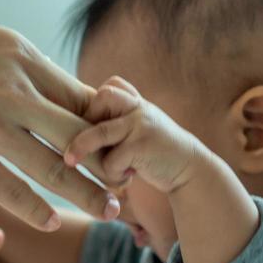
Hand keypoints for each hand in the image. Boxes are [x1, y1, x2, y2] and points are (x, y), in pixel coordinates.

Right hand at [0, 13, 122, 230]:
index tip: (123, 143)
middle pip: (83, 134)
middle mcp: (13, 90)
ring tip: (108, 212)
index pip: (82, 95)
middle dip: (112, 162)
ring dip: (87, 193)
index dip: (108, 124)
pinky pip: (11, 190)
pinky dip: (37, 209)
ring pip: (56, 168)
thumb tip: (45, 80)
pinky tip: (52, 223)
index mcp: (20, 56)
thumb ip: (15, 64)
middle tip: (131, 184)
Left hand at [63, 76, 213, 194]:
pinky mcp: (142, 146)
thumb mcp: (141, 129)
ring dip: (81, 147)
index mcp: (138, 103)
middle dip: (85, 118)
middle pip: (103, 98)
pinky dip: (112, 174)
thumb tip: (76, 125)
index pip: (112, 86)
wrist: (191, 170)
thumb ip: (120, 121)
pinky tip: (128, 177)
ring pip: (100, 131)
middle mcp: (140, 109)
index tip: (89, 122)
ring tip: (71, 160)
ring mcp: (142, 126)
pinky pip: (111, 161)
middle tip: (79, 139)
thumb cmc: (158, 153)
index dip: (95, 102)